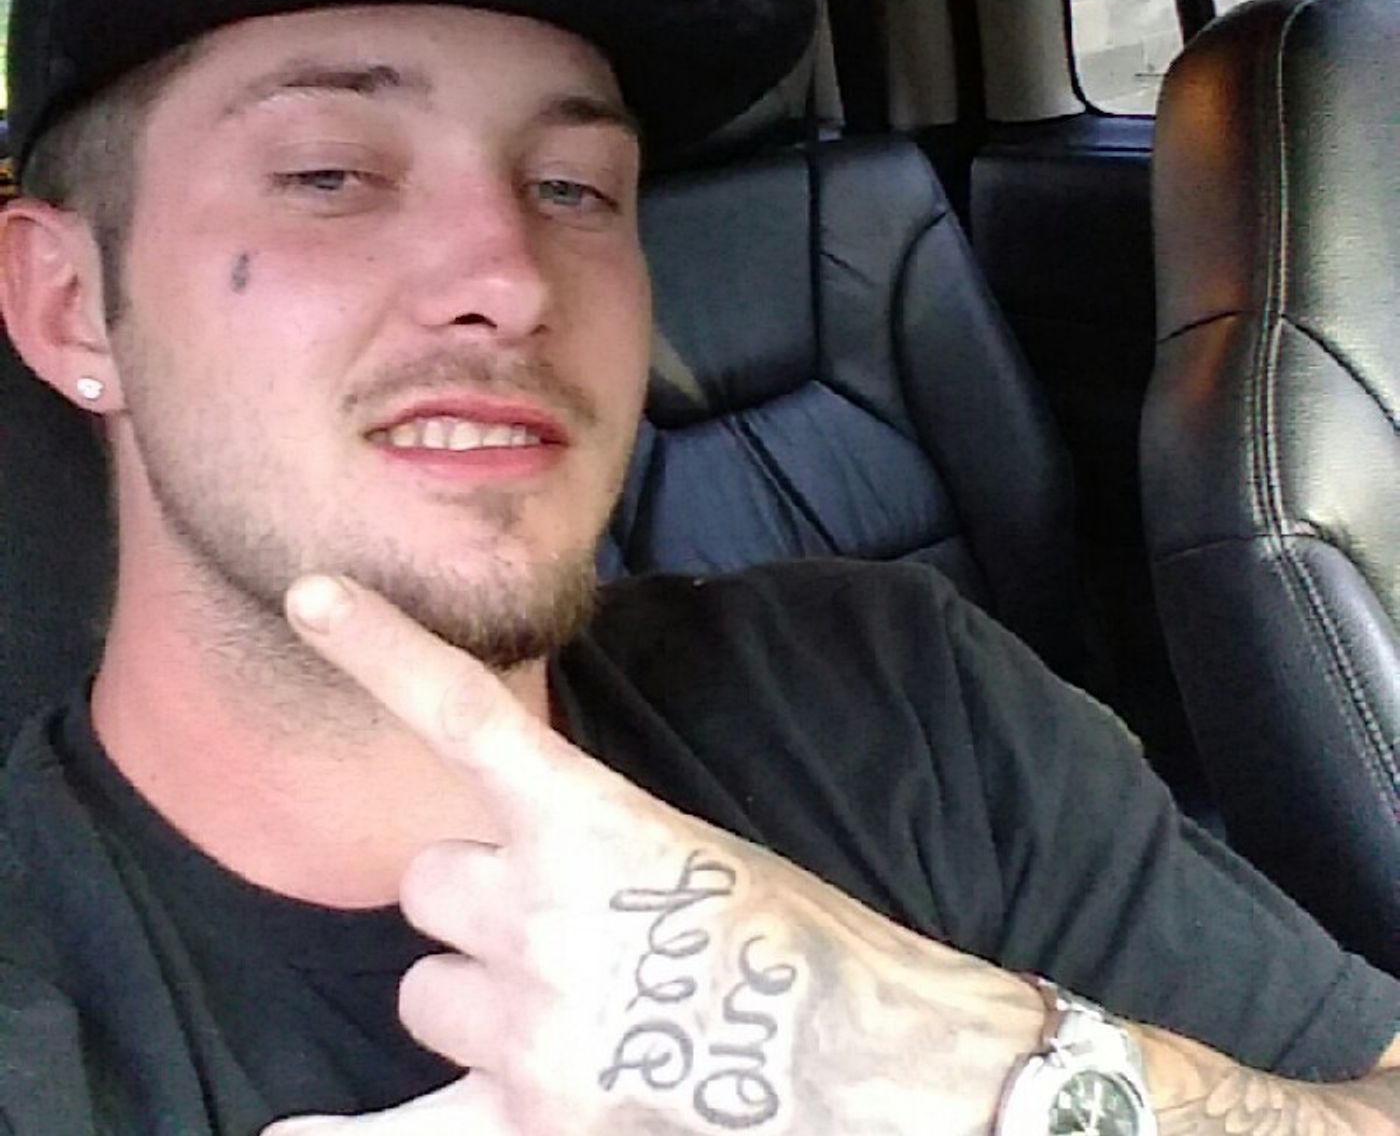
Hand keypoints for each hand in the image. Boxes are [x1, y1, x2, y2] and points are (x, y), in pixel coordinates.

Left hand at [261, 574, 1040, 1135]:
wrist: (884, 1061)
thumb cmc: (802, 943)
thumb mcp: (690, 850)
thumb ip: (582, 845)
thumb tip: (509, 866)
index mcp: (594, 823)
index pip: (464, 715)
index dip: (381, 648)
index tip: (312, 595)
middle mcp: (544, 917)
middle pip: (429, 885)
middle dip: (477, 902)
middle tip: (566, 933)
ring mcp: (532, 1027)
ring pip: (424, 995)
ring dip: (477, 997)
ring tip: (574, 1020)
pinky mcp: (535, 1127)